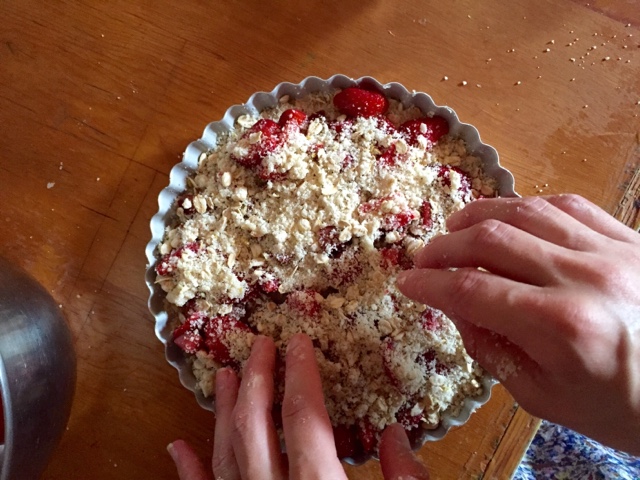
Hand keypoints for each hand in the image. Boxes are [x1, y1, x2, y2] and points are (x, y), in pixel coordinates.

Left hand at [168, 333, 429, 479]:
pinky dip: (189, 470)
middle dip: (258, 379)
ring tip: (224, 375)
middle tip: (259, 344)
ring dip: (224, 411)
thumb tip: (397, 434)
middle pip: (256, 427)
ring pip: (227, 453)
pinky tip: (177, 446)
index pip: (305, 419)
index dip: (302, 375)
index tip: (299, 341)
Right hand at [397, 194, 639, 454]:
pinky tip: (509, 217)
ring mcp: (612, 250)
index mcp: (562, 327)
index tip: (405, 284)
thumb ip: (493, 350)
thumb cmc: (623, 407)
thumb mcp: (546, 399)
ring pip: (527, 211)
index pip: (472, 291)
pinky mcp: (629, 238)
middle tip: (425, 258)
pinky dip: (528, 206)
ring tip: (455, 227)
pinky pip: (568, 204)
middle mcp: (585, 277)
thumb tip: (456, 307)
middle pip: (493, 241)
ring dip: (480, 215)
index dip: (430, 284)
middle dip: (445, 246)